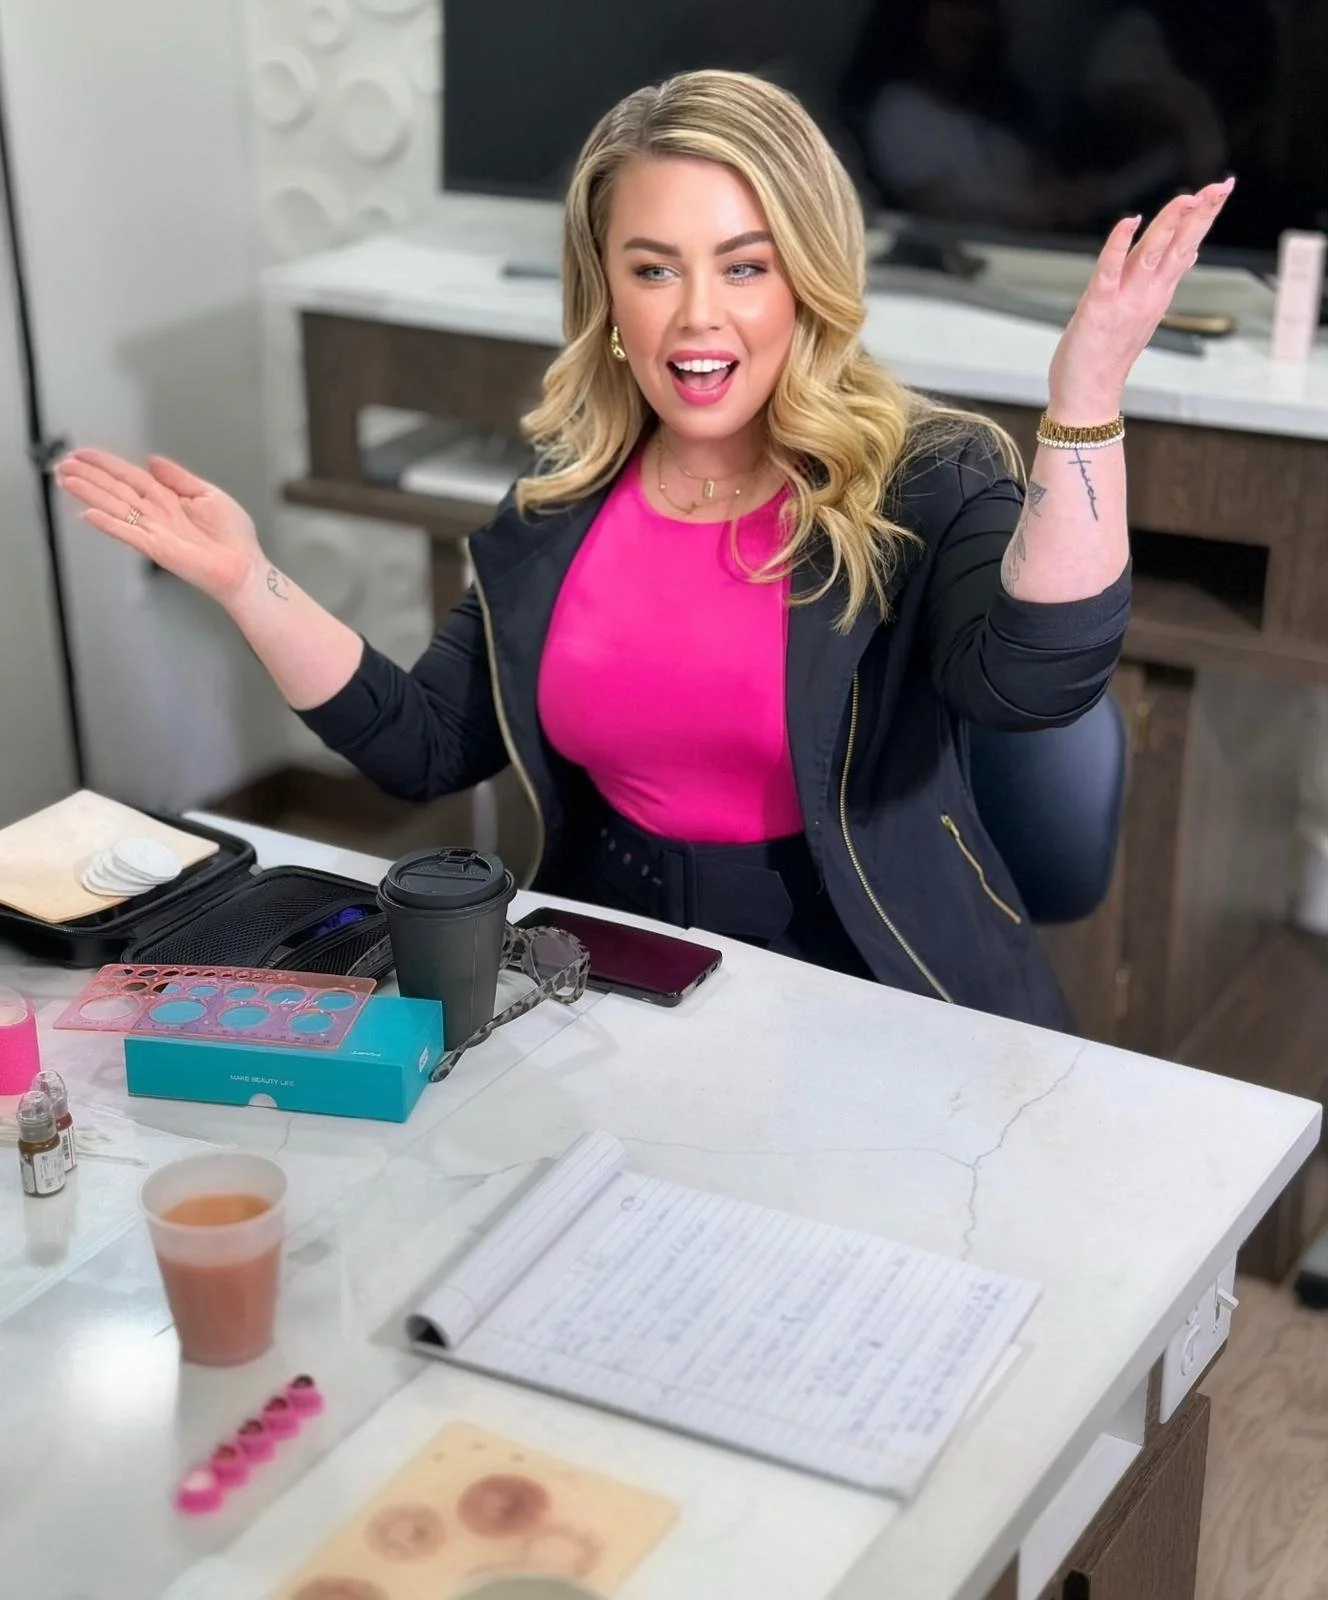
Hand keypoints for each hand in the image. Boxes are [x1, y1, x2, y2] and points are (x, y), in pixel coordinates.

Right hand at [55, 449, 264, 605]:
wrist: (245, 567)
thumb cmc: (234, 538)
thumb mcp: (209, 495)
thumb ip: (179, 477)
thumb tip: (154, 460)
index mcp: (168, 499)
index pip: (129, 477)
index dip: (106, 465)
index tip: (83, 454)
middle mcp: (156, 514)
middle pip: (115, 490)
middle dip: (88, 476)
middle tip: (62, 465)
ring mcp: (154, 531)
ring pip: (115, 507)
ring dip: (89, 494)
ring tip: (65, 480)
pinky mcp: (158, 549)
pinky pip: (129, 533)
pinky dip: (108, 524)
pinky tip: (87, 514)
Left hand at [1047, 177, 1234, 423]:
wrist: (1088, 397)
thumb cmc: (1107, 356)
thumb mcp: (1144, 313)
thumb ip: (1165, 281)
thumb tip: (1191, 255)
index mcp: (1158, 293)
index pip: (1188, 246)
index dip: (1205, 216)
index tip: (1223, 188)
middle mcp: (1148, 295)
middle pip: (1179, 246)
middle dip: (1200, 214)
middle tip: (1220, 185)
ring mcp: (1125, 301)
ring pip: (1152, 254)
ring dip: (1169, 225)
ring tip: (1187, 198)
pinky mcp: (1098, 307)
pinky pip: (1109, 269)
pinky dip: (1119, 245)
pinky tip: (1129, 222)